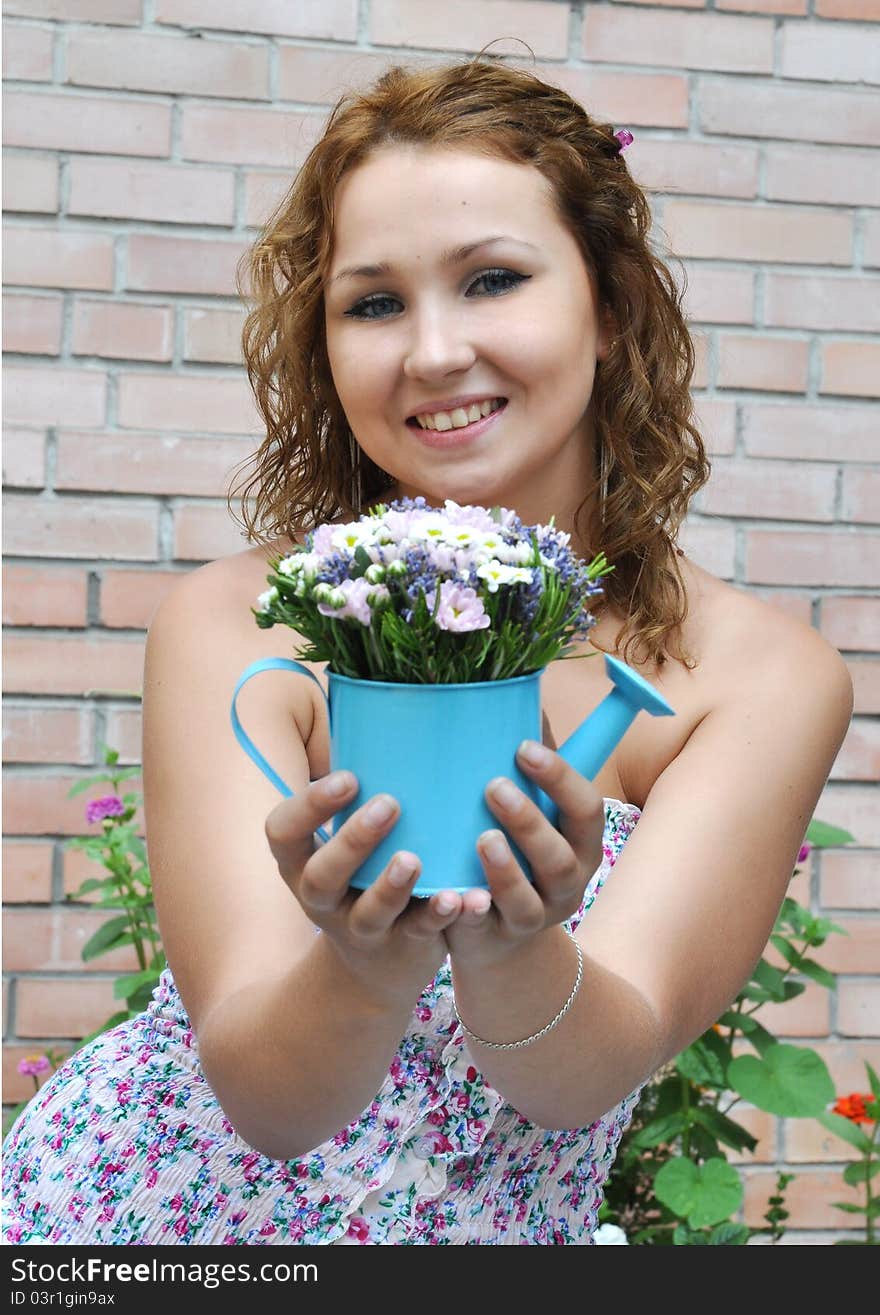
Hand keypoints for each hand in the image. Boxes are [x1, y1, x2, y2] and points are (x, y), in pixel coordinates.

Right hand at [264, 771, 461, 1008]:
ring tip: (415, 858)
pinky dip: (440, 915)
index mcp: (303, 861)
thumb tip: (378, 700)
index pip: (282, 833)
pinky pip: (420, 934)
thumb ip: (356, 793)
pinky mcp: (402, 948)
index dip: (308, 806)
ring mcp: (360, 928)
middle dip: (352, 840)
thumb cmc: (363, 872)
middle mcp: (322, 899)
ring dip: (391, 885)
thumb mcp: (345, 840)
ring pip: (369, 912)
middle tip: (389, 804)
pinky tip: (462, 897)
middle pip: (322, 876)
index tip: (348, 776)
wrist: (376, 965)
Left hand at [441, 721, 605, 969]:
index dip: (560, 777)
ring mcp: (534, 915)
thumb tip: (515, 690)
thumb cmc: (514, 849)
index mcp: (578, 840)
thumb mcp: (528, 809)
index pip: (584, 806)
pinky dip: (472, 912)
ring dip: (507, 868)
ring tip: (482, 838)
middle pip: (561, 855)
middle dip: (530, 820)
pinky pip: (487, 928)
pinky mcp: (497, 939)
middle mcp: (566, 880)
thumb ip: (526, 766)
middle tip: (493, 786)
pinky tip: (456, 895)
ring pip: (527, 898)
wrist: (497, 934)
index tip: (523, 747)